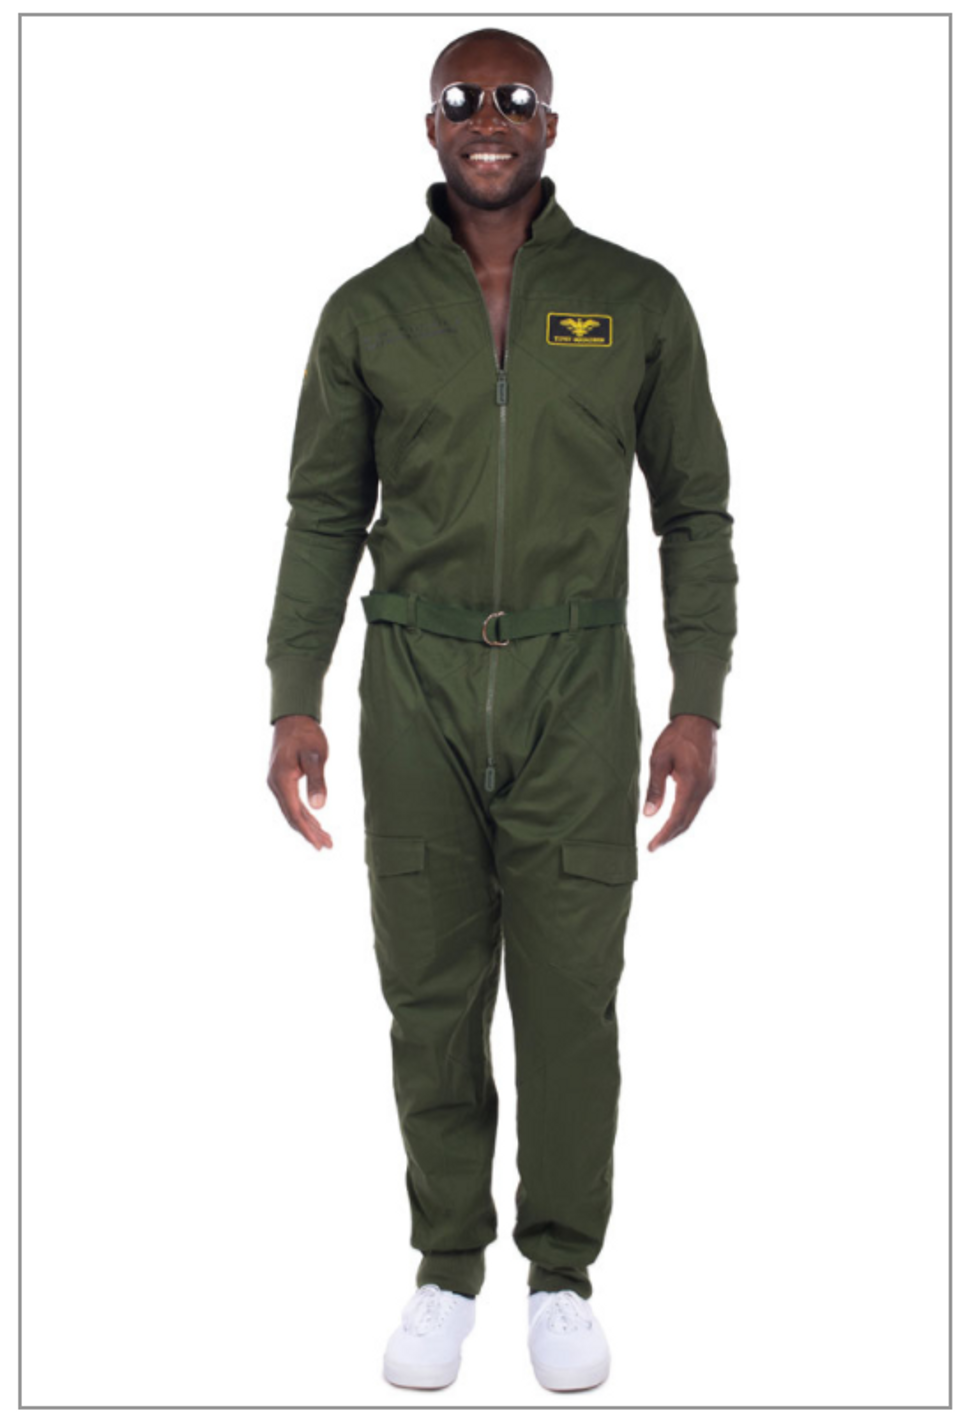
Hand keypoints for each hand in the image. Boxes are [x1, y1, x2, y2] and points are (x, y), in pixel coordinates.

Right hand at [267, 714, 332, 850]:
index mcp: (281, 781)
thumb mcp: (315, 755)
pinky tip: (315, 822)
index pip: (295, 814)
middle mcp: (275, 785)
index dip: (308, 831)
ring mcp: (277, 784)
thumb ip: (317, 780)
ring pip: (292, 811)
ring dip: (308, 826)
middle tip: (328, 846)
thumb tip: (319, 807)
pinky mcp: (282, 781)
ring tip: (325, 839)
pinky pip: (292, 803)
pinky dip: (304, 815)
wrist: (293, 718)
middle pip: (293, 816)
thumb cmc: (306, 734)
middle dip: (310, 833)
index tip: (320, 844)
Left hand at [642, 713, 717, 852]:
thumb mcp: (659, 760)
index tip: (652, 847)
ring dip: (677, 827)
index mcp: (691, 784)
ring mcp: (708, 786)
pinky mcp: (708, 782)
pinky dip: (684, 815)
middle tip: (653, 846)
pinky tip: (673, 817)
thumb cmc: (676, 736)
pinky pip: (696, 805)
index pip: (677, 818)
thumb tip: (648, 814)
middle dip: (670, 836)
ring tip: (661, 836)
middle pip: (687, 821)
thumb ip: (655, 788)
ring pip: (692, 814)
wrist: (698, 719)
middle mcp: (703, 789)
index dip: (664, 835)